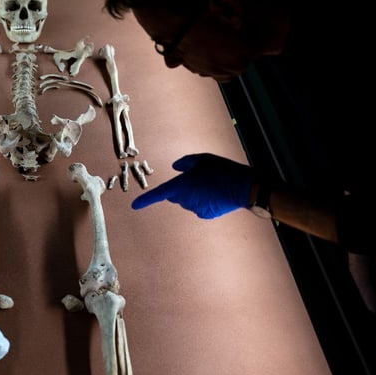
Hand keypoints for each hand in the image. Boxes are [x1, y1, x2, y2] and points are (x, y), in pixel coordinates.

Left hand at [131, 153, 253, 218]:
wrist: (241, 186)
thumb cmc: (220, 169)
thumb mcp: (201, 159)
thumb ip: (185, 163)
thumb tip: (175, 167)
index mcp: (180, 185)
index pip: (158, 194)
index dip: (145, 200)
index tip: (134, 205)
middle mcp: (184, 199)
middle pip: (175, 195)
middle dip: (181, 189)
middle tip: (199, 179)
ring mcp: (194, 209)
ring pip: (188, 201)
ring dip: (194, 195)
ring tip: (211, 185)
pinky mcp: (205, 215)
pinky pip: (199, 208)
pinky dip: (204, 202)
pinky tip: (216, 195)